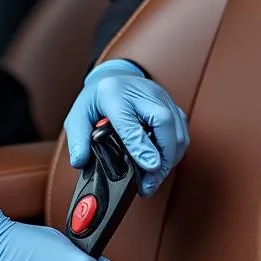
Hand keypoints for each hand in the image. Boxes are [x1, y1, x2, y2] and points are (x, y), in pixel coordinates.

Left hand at [64, 59, 189, 196]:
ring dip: (169, 160)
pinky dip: (175, 153)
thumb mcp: (78, 116)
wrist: (113, 77)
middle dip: (162, 159)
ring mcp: (160, 97)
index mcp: (114, 93)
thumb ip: (78, 138)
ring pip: (177, 130)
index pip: (130, 122)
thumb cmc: (97, 98)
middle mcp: (142, 92)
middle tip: (149, 183)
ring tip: (153, 180)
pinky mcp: (171, 105)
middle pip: (164, 123)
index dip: (141, 146)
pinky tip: (162, 165)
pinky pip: (181, 132)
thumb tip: (80, 161)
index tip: (149, 167)